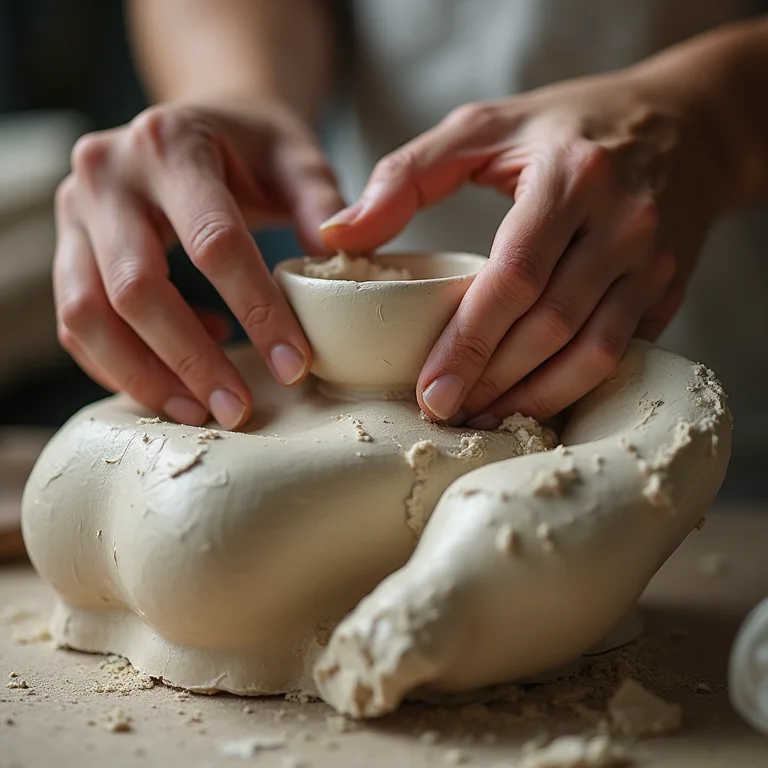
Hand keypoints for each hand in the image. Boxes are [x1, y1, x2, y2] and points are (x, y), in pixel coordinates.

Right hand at [54, 99, 343, 428]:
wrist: (196, 126)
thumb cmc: (253, 147)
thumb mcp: (297, 158)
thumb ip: (322, 203)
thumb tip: (343, 261)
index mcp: (170, 144)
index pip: (214, 243)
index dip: (256, 312)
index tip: (294, 366)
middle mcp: (106, 173)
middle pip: (136, 288)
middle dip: (192, 361)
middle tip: (239, 409)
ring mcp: (73, 212)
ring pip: (87, 315)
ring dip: (145, 377)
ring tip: (204, 410)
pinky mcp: (66, 247)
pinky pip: (76, 323)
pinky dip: (122, 362)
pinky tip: (179, 370)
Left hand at [320, 71, 719, 425]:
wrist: (686, 125)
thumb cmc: (568, 126)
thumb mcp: (484, 126)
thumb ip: (405, 176)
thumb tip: (338, 234)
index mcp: (571, 178)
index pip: (515, 276)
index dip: (469, 342)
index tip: (429, 390)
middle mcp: (623, 224)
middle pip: (551, 326)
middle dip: (493, 380)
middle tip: (444, 412)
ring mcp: (654, 262)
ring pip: (594, 353)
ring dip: (535, 397)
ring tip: (482, 417)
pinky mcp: (669, 289)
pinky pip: (623, 353)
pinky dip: (576, 386)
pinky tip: (533, 400)